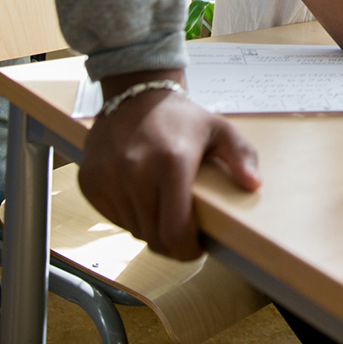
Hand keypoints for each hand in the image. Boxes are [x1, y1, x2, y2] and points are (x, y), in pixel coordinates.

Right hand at [79, 69, 260, 260]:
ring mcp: (108, 177)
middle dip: (171, 243)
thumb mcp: (220, 130)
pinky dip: (127, 217)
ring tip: (161, 210)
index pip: (174, 231)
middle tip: (182, 233)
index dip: (187, 249)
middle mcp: (135, 172)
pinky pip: (112, 218)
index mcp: (171, 163)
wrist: (135, 94)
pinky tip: (140, 200)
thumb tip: (253, 184)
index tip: (195, 247)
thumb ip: (241, 156)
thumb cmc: (180, 117)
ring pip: (132, 229)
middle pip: (153, 236)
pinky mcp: (89, 181)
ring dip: (149, 228)